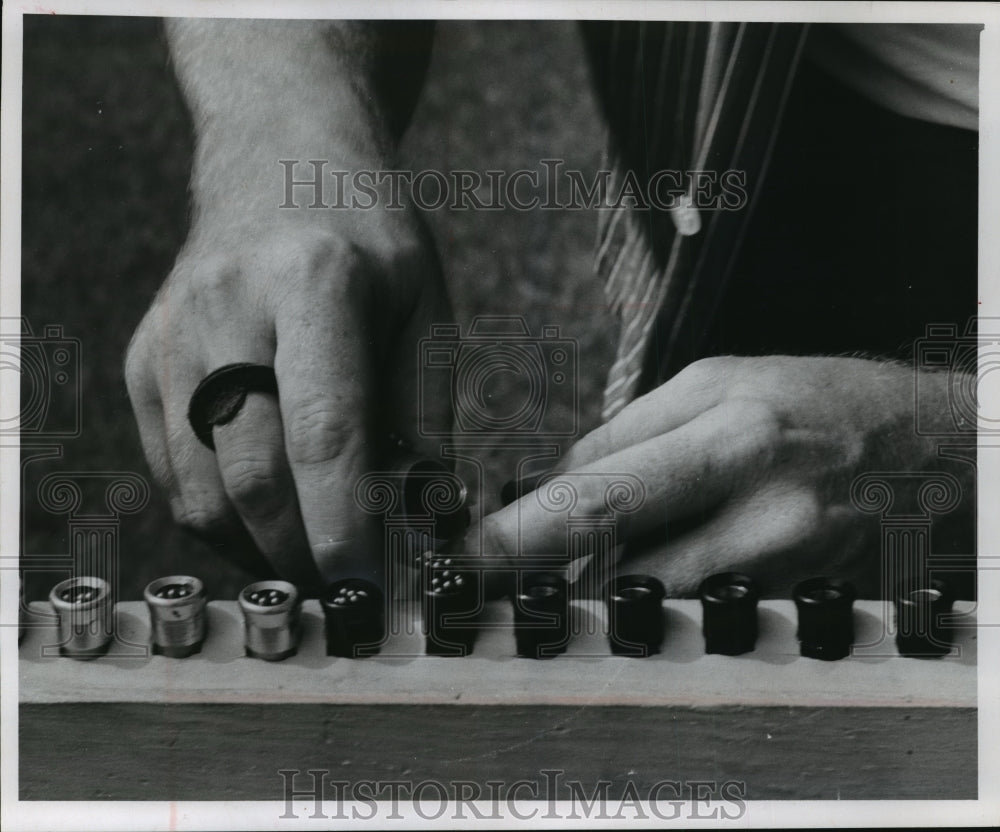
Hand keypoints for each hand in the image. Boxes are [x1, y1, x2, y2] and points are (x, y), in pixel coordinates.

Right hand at [124, 20, 447, 587]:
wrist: (275, 161)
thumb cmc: (369, 237)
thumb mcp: (427, 304)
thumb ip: (424, 409)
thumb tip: (421, 513)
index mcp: (315, 284)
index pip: (325, 434)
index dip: (346, 527)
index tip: (371, 588)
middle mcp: (227, 309)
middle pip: (253, 478)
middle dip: (303, 555)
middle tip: (348, 587)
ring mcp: (171, 336)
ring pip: (201, 493)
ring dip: (259, 549)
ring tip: (312, 556)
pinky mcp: (142, 360)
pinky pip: (174, 474)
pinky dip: (222, 519)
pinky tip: (268, 517)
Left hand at [468, 356, 973, 596]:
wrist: (918, 443)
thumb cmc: (809, 396)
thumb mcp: (711, 383)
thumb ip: (626, 436)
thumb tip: (553, 484)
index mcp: (730, 435)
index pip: (601, 494)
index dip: (523, 529)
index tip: (472, 551)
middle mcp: (757, 510)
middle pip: (617, 561)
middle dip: (544, 567)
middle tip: (492, 566)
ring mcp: (775, 564)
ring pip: (648, 594)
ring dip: (597, 578)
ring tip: (572, 554)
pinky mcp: (782, 593)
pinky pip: (689, 601)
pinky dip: (649, 585)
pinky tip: (643, 559)